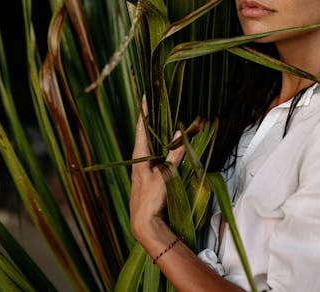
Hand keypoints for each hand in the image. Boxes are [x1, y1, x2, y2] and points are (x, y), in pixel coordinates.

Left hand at [129, 102, 185, 241]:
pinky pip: (156, 155)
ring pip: (152, 145)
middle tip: (159, 103)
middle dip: (153, 119)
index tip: (146, 97)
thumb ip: (174, 155)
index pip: (142, 128)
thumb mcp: (165, 175)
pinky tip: (169, 144)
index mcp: (138, 156)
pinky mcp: (149, 175)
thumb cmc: (151, 198)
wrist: (143, 222)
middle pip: (146, 134)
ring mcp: (143, 167)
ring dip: (159, 133)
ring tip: (166, 118)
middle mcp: (139, 159)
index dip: (144, 112)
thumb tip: (181, 134)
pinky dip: (163, 146)